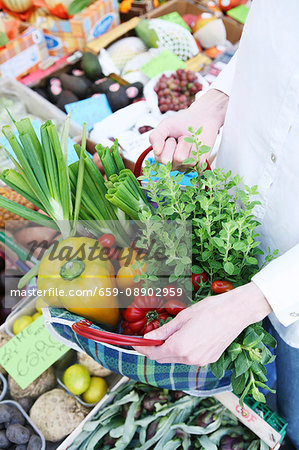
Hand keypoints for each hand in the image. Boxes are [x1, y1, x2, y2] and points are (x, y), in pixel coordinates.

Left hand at [134, 282, 271, 364]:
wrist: (236, 312)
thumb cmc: (210, 309)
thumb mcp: (183, 317)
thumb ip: (164, 330)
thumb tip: (148, 337)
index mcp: (180, 346)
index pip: (154, 353)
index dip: (142, 348)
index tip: (135, 343)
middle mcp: (189, 358)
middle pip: (163, 358)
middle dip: (154, 350)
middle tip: (149, 338)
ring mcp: (200, 361)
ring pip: (176, 359)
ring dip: (169, 350)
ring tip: (169, 335)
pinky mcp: (209, 360)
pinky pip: (189, 359)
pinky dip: (182, 351)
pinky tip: (186, 338)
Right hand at [149, 89, 228, 170]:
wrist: (201, 118)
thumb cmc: (181, 123)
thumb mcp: (165, 126)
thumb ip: (156, 137)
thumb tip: (157, 152)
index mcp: (162, 157)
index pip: (163, 158)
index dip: (169, 144)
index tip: (171, 137)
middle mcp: (173, 165)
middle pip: (177, 159)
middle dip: (180, 144)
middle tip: (180, 138)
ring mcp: (186, 166)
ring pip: (188, 159)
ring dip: (189, 144)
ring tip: (189, 141)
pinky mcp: (199, 165)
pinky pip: (199, 160)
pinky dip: (198, 148)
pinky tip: (196, 145)